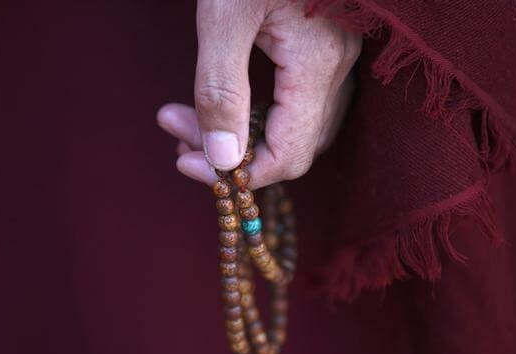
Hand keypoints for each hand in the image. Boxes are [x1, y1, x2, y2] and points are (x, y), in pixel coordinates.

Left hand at [157, 0, 360, 188]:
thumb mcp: (224, 13)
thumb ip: (221, 90)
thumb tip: (221, 161)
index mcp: (318, 64)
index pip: (288, 155)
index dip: (239, 174)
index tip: (188, 164)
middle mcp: (338, 68)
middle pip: (291, 146)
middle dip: (231, 152)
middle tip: (177, 134)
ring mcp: (337, 57)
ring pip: (295, 127)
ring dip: (241, 134)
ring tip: (188, 120)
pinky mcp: (325, 45)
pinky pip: (298, 102)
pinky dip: (258, 114)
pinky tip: (226, 100)